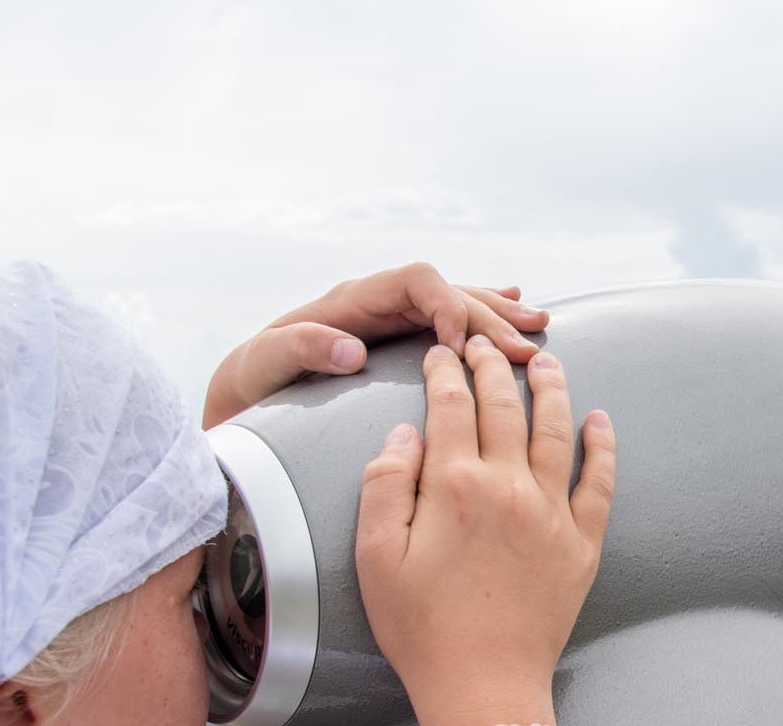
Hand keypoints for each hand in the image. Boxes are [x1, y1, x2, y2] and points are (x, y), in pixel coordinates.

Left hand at [203, 264, 547, 428]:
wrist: (245, 387)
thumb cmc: (253, 379)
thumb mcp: (265, 363)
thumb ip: (302, 348)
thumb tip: (352, 347)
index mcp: (354, 300)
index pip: (417, 280)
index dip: (447, 305)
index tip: (461, 348)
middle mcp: (378, 301)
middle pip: (447, 293)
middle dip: (489, 318)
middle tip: (526, 349)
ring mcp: (390, 316)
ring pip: (455, 302)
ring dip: (497, 314)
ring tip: (538, 325)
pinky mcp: (397, 335)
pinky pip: (448, 317)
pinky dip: (482, 313)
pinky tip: (512, 309)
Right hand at [354, 335, 616, 725]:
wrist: (483, 686)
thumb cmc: (421, 629)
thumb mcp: (377, 557)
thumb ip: (386, 485)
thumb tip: (406, 432)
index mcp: (454, 486)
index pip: (451, 405)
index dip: (445, 371)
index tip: (440, 350)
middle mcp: (509, 487)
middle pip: (505, 407)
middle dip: (493, 365)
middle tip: (485, 343)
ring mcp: (552, 513)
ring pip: (557, 430)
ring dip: (552, 388)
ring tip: (545, 360)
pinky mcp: (582, 543)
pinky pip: (601, 482)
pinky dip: (603, 447)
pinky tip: (601, 421)